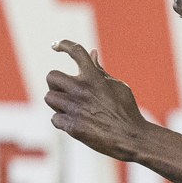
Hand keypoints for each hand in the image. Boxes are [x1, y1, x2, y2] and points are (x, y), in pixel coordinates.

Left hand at [45, 41, 149, 159]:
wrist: (132, 138)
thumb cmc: (127, 111)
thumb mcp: (117, 86)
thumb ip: (100, 71)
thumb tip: (92, 54)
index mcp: (94, 77)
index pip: (76, 51)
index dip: (63, 45)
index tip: (55, 46)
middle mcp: (82, 90)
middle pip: (51, 76)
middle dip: (55, 84)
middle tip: (65, 92)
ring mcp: (76, 108)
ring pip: (49, 97)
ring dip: (57, 103)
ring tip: (71, 109)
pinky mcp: (72, 126)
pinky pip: (54, 119)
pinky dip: (62, 122)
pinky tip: (75, 123)